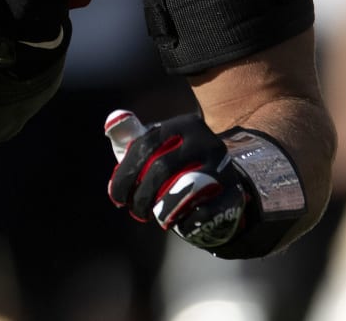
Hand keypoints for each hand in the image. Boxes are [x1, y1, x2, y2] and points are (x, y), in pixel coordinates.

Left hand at [105, 110, 247, 251]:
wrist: (225, 180)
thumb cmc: (179, 163)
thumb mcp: (159, 145)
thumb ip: (133, 136)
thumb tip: (111, 121)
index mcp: (185, 125)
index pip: (146, 144)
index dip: (126, 172)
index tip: (116, 196)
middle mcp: (206, 141)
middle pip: (163, 167)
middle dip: (141, 195)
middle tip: (134, 210)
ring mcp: (223, 167)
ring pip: (185, 190)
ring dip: (162, 209)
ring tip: (154, 217)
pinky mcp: (233, 193)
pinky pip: (205, 211)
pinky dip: (186, 222)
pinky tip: (177, 224)